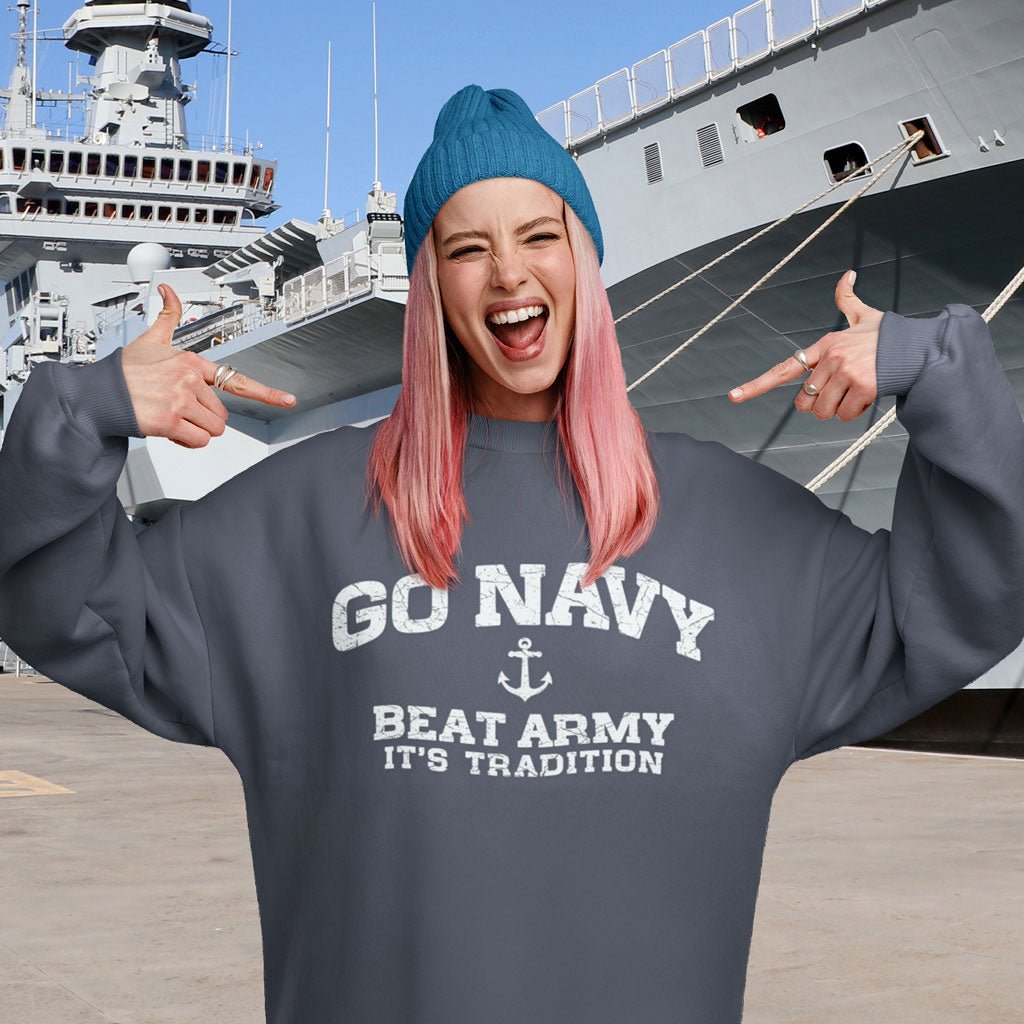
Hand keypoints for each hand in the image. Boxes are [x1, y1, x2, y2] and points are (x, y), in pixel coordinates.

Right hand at [121, 284, 296, 447]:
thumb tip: (169, 291)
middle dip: (204, 419)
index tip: (288, 400)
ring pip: (213, 430)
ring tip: (172, 419)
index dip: (266, 392)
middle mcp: (189, 380)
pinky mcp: (170, 421)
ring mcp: (180, 400)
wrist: (98, 393)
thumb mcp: (150, 340)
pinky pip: (198, 441)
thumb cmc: (125, 371)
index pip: (236, 380)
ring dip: (196, 432)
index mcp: (190, 362)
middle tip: (179, 411)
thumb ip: (167, 318)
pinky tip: (168, 431)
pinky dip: (186, 442)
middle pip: (222, 415)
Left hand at [727, 270, 883, 421]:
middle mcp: (831, 359)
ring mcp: (846, 373)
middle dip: (820, 403)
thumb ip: (848, 299)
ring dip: (839, 410)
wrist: (919, 348)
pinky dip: (855, 413)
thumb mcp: (864, 315)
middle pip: (805, 401)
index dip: (756, 385)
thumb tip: (848, 274)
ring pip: (824, 412)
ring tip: (856, 392)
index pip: (784, 369)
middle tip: (840, 392)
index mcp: (824, 346)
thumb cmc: (887, 336)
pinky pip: (845, 415)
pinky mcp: (863, 387)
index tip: (733, 396)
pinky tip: (868, 396)